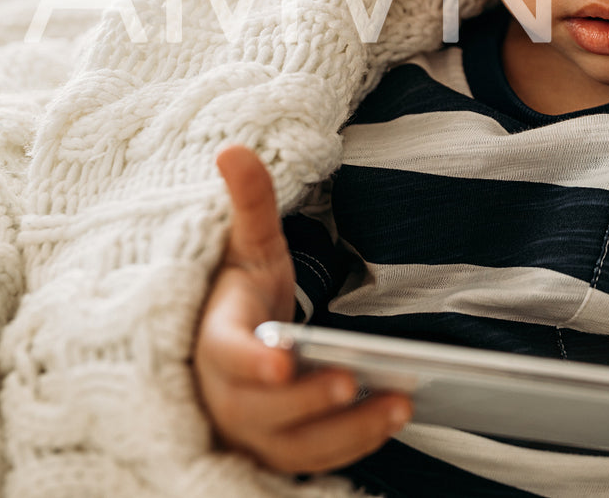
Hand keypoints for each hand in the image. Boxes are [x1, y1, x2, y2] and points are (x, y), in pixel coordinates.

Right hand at [192, 144, 412, 473]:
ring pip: (293, 445)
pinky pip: (312, 459)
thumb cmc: (239, 295)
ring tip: (398, 405)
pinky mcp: (275, 453)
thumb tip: (233, 148)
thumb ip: (248, 203)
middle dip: (307, 402)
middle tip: (351, 381)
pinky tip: (391, 419)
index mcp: (211, 341)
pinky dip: (351, 446)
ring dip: (345, 431)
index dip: (248, 361)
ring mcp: (248, 431)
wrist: (224, 350)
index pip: (223, 356)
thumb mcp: (245, 246)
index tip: (279, 359)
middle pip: (262, 410)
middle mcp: (223, 396)